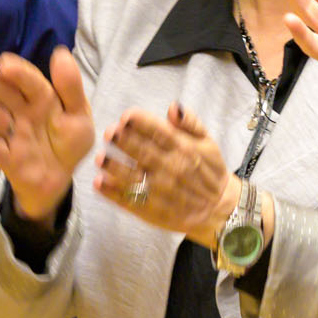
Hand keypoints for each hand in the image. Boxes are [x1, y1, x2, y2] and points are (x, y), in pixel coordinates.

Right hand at [0, 46, 91, 221]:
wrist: (59, 178)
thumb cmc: (68, 141)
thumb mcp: (79, 115)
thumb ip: (71, 88)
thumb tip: (61, 53)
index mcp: (43, 99)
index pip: (30, 83)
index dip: (19, 72)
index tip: (4, 62)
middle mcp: (23, 113)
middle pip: (7, 96)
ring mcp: (13, 135)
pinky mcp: (7, 159)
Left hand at [93, 103, 239, 245]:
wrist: (218, 208)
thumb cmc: (210, 170)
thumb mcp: (207, 141)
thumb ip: (190, 122)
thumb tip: (173, 107)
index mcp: (184, 149)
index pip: (159, 132)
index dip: (141, 122)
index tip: (126, 116)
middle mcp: (171, 169)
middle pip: (143, 152)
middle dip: (124, 141)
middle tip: (109, 133)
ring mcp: (161, 191)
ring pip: (133, 177)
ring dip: (114, 167)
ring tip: (100, 158)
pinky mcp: (153, 210)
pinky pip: (130, 200)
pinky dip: (113, 193)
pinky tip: (99, 183)